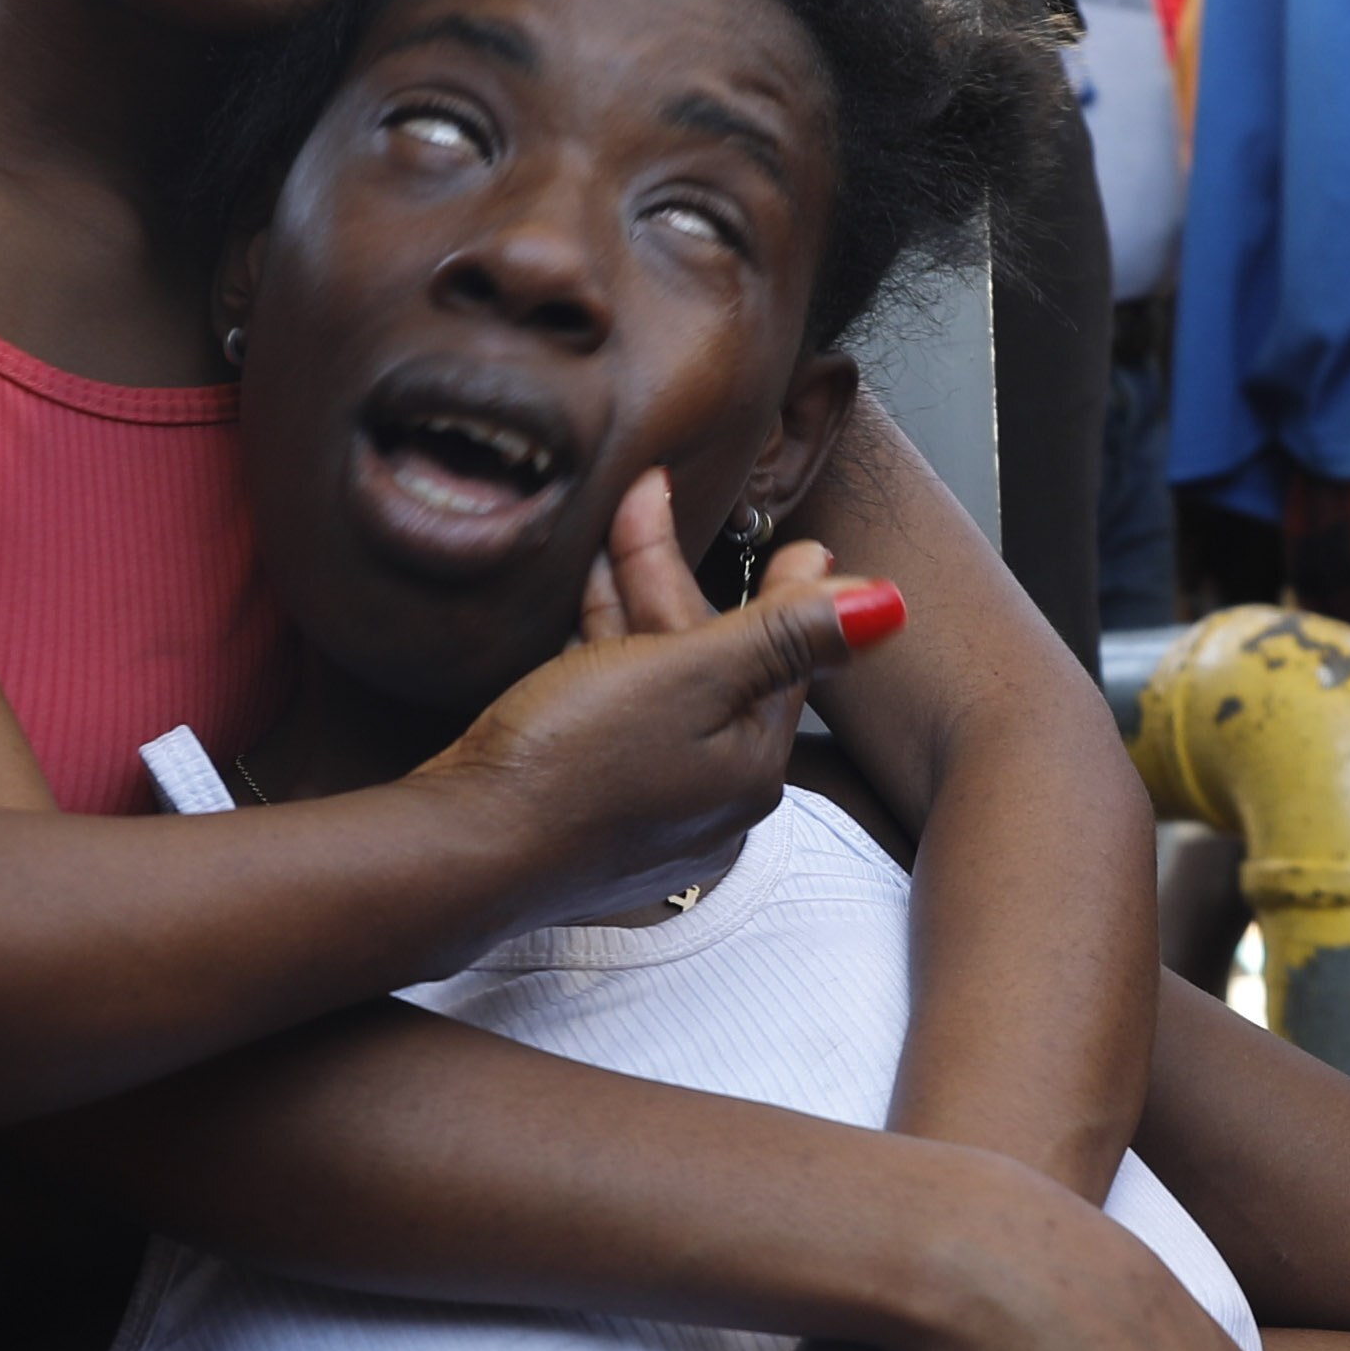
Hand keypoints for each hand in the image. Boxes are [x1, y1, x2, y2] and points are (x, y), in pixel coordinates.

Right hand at [406, 469, 903, 919]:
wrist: (460, 849)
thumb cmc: (570, 763)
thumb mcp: (690, 675)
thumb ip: (783, 635)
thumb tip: (889, 609)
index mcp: (751, 767)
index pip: (782, 658)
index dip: (787, 589)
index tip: (802, 542)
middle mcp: (710, 798)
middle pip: (713, 666)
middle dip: (678, 580)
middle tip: (656, 501)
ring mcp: (646, 809)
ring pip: (654, 684)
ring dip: (633, 604)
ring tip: (614, 529)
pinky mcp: (586, 810)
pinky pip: (611, 714)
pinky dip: (600, 654)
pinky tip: (581, 611)